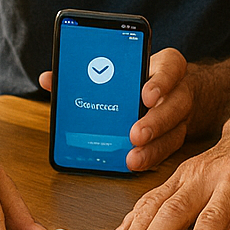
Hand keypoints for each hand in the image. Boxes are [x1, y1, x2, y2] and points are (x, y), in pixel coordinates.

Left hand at [40, 47, 196, 170]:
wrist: (176, 87)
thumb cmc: (140, 74)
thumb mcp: (124, 64)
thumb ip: (88, 70)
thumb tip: (48, 78)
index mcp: (168, 66)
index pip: (170, 68)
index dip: (159, 82)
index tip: (145, 94)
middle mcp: (179, 91)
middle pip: (175, 105)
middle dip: (154, 122)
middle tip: (134, 134)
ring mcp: (181, 116)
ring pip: (174, 133)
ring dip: (152, 148)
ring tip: (131, 159)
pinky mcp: (176, 136)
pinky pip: (167, 150)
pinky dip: (150, 159)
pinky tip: (132, 165)